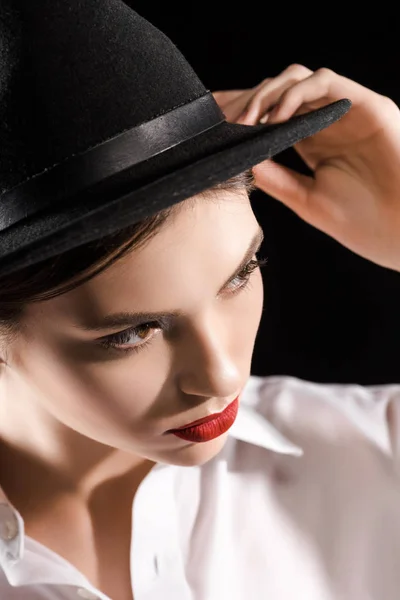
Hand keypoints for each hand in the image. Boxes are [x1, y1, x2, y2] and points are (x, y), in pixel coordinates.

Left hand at [213, 65, 399, 271]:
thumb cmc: (361, 222)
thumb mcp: (306, 199)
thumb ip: (274, 176)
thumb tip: (240, 160)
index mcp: (314, 141)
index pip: (273, 115)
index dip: (245, 114)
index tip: (217, 126)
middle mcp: (329, 122)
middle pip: (281, 92)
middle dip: (250, 102)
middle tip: (228, 123)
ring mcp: (348, 112)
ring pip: (300, 79)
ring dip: (268, 94)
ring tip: (248, 120)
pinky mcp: (367, 105)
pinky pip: (326, 82)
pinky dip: (296, 92)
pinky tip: (275, 117)